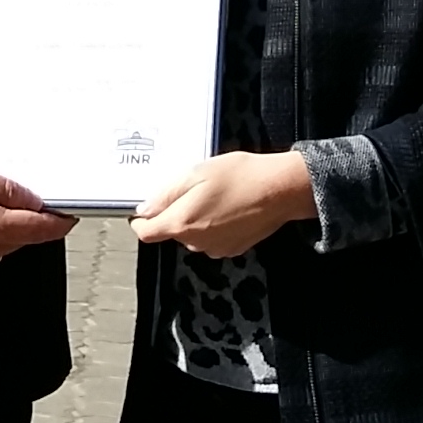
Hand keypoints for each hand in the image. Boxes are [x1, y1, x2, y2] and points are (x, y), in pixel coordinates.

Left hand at [133, 149, 313, 258]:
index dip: (141, 220)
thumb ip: (166, 195)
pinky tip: (230, 207)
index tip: (146, 208)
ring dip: (197, 219)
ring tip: (216, 196)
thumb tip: (144, 210)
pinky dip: (215, 226)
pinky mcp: (233, 249)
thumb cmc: (240, 176)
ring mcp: (215, 249)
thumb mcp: (196, 173)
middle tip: (194, 189)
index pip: (146, 233)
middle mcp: (196, 242)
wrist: (281, 190)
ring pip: (193, 235)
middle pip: (172, 231)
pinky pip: (212, 239)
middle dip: (176, 213)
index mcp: (182, 223)